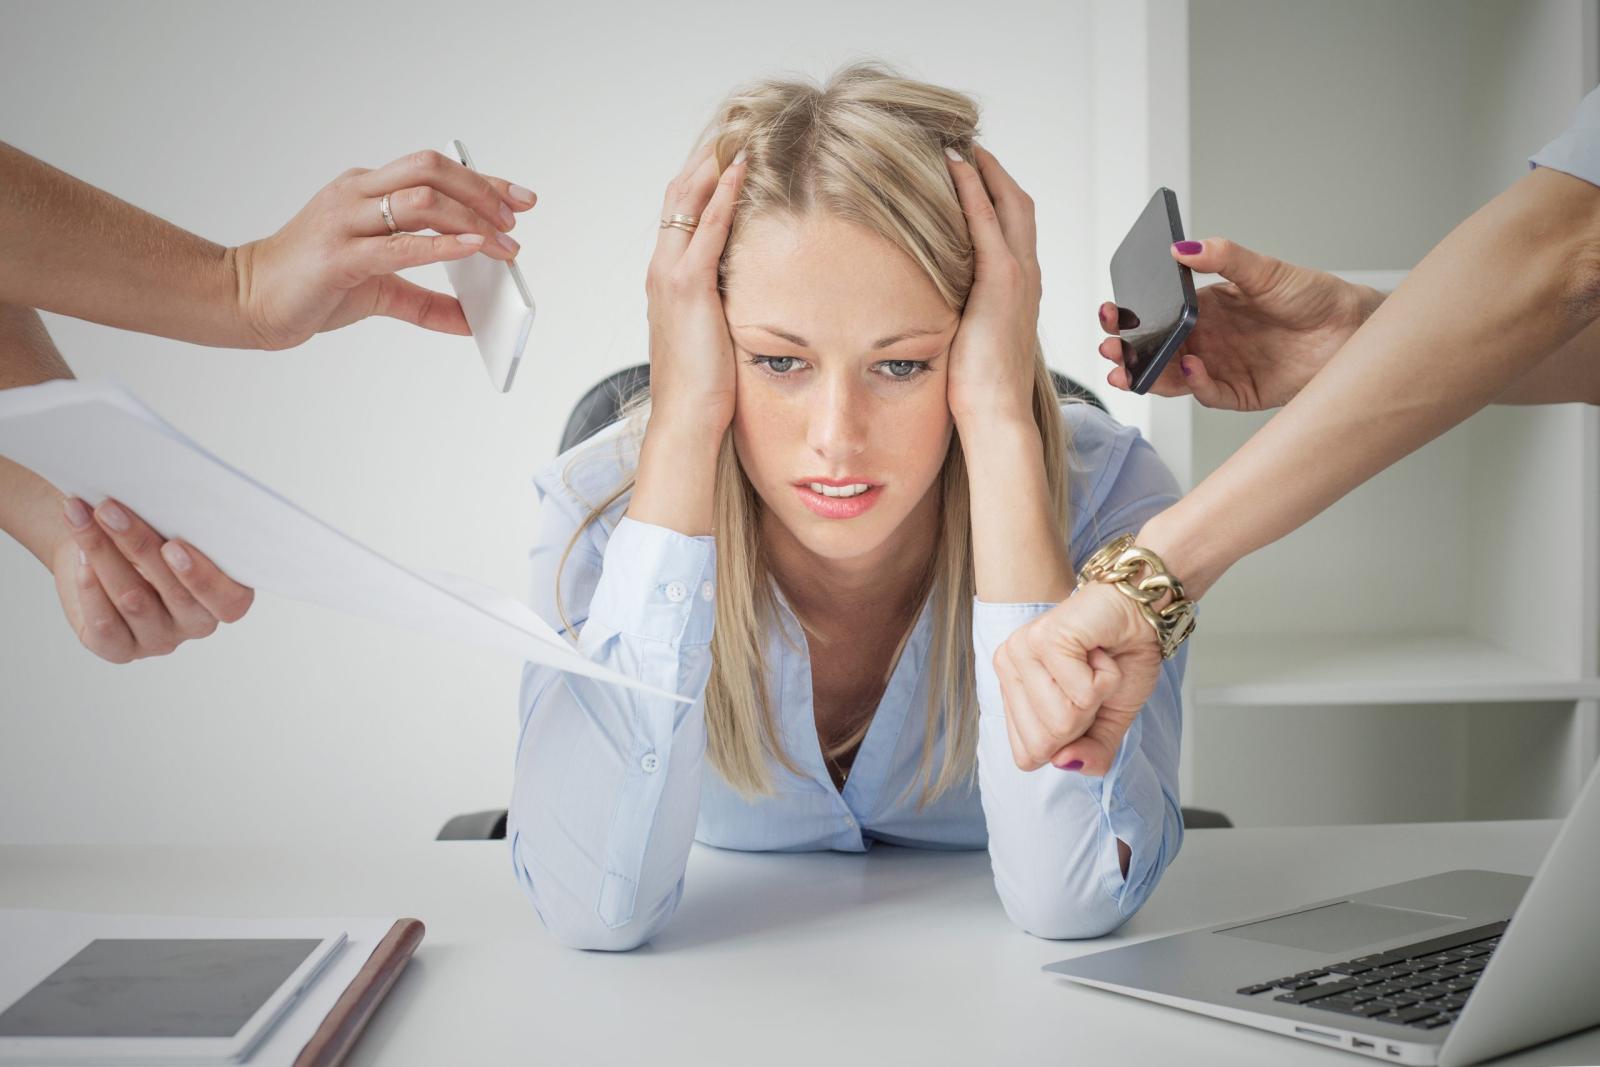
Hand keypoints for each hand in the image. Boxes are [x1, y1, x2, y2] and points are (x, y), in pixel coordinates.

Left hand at [53, 496, 252, 662]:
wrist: (105, 545)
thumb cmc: (150, 533)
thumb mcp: (173, 527)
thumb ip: (182, 525)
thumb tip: (164, 499)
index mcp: (225, 597)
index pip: (230, 601)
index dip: (203, 577)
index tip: (174, 545)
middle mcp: (196, 623)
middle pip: (174, 593)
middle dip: (139, 545)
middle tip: (110, 510)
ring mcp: (158, 640)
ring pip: (134, 602)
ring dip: (104, 554)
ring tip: (82, 517)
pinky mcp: (119, 649)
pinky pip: (105, 625)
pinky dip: (90, 588)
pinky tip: (81, 558)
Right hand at [231, 150, 536, 349]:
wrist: (248, 299)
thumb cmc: (310, 284)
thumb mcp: (380, 291)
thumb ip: (427, 304)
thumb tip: (471, 323)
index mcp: (365, 189)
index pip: (433, 169)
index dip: (483, 180)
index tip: (521, 198)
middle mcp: (356, 195)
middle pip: (430, 170)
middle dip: (482, 191)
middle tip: (514, 222)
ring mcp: (345, 221)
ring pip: (420, 199)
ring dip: (471, 220)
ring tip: (502, 245)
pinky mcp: (339, 257)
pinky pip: (398, 244)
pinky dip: (441, 246)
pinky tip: (471, 250)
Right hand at [643, 142, 747, 432]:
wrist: (686, 416)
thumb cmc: (701, 386)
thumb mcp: (711, 334)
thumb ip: (719, 306)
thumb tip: (745, 295)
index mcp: (665, 280)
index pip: (679, 214)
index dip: (700, 180)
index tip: (726, 154)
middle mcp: (660, 269)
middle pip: (678, 196)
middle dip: (704, 160)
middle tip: (734, 130)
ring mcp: (670, 275)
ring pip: (687, 201)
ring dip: (713, 165)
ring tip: (739, 136)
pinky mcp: (688, 285)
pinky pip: (708, 227)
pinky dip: (724, 194)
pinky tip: (741, 171)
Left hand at [943, 144, 1041, 428]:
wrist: (996, 412)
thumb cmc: (978, 388)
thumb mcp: (969, 337)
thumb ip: (961, 312)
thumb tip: (932, 303)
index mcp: (1021, 289)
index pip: (1014, 227)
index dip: (996, 195)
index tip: (971, 172)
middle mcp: (1027, 275)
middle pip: (1018, 205)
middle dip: (994, 172)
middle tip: (966, 146)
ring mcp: (1018, 275)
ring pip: (1008, 204)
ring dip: (984, 171)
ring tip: (958, 146)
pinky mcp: (1002, 280)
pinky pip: (987, 220)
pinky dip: (973, 189)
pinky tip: (953, 168)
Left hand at [992, 580, 1162, 774]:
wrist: (1142, 615)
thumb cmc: (1121, 660)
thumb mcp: (1108, 723)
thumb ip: (1090, 754)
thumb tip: (1063, 763)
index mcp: (1012, 690)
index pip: (1026, 755)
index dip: (1067, 742)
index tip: (1082, 703)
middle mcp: (1007, 668)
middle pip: (1042, 745)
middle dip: (1083, 722)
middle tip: (1090, 681)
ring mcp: (1021, 651)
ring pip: (1062, 722)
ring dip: (1096, 697)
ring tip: (1095, 663)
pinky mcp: (1043, 639)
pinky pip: (1083, 693)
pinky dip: (1107, 678)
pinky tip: (1099, 650)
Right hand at [1099, 238, 1383, 410]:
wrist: (1353, 329)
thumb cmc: (1312, 295)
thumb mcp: (1265, 269)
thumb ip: (1223, 257)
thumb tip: (1182, 247)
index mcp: (1204, 309)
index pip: (1156, 317)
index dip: (1129, 319)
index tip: (1110, 314)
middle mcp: (1207, 340)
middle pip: (1155, 352)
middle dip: (1127, 353)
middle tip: (1111, 350)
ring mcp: (1221, 368)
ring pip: (1172, 378)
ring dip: (1148, 377)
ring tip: (1131, 371)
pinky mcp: (1240, 393)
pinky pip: (1208, 394)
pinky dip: (1195, 385)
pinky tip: (1192, 369)